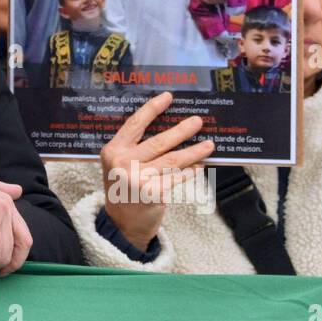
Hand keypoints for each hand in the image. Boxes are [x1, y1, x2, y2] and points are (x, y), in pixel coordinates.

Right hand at [100, 91, 214, 250]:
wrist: (122, 223)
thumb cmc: (125, 188)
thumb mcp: (120, 165)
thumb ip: (135, 148)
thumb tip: (170, 127)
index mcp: (113, 150)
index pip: (134, 124)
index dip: (152, 109)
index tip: (168, 97)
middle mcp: (122, 163)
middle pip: (158, 142)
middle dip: (182, 130)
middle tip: (198, 121)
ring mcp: (136, 179)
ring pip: (172, 160)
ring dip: (193, 152)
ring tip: (208, 145)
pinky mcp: (151, 194)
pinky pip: (176, 178)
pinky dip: (190, 172)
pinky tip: (199, 167)